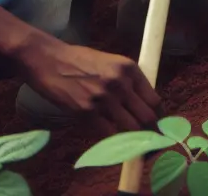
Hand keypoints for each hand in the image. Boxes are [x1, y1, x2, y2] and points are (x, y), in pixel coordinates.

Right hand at [14, 34, 160, 132]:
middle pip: (147, 118)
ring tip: (135, 148)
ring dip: (134, 141)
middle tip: (149, 145)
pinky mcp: (86, 111)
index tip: (157, 129)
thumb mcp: (111, 63)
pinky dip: (113, 141)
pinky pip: (108, 134)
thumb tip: (143, 106)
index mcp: (130, 69)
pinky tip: (113, 144)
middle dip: (151, 134)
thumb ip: (128, 82)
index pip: (155, 101)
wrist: (48, 60)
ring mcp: (104, 98)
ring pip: (131, 129)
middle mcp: (121, 83)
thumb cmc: (79, 61)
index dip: (159, 119)